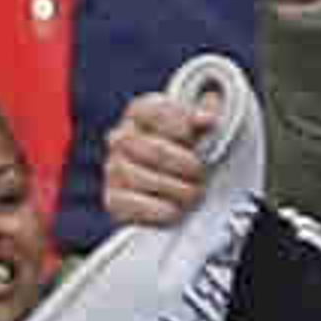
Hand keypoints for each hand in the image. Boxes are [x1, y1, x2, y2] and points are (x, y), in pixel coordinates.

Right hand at [104, 92, 217, 230]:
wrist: (181, 192)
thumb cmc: (195, 155)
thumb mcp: (205, 133)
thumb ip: (207, 118)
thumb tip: (207, 117)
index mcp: (142, 113)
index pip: (155, 109)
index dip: (180, 124)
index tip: (194, 138)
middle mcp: (121, 138)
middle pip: (152, 148)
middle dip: (185, 164)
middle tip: (201, 174)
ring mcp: (114, 168)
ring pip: (138, 176)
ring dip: (175, 189)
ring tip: (193, 194)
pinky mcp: (113, 199)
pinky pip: (127, 203)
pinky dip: (157, 209)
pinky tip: (174, 210)